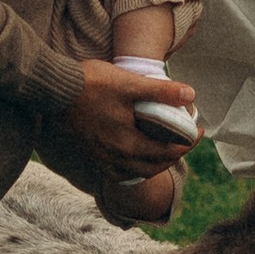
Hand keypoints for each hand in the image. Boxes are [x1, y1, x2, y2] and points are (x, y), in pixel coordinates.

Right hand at [44, 62, 198, 203]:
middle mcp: (115, 156)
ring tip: (166, 149)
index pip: (168, 152)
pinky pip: (118, 170)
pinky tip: (136, 156)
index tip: (199, 131)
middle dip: (175, 155)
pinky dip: (133, 167)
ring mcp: (102, 156)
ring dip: (155, 164)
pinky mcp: (92, 151)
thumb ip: (161, 91)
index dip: (188, 143)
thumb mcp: (130, 83)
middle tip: (187, 141)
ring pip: (136, 171)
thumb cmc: (93, 83)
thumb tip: (191, 95)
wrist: (55, 89)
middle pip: (154, 167)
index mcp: (128, 144)